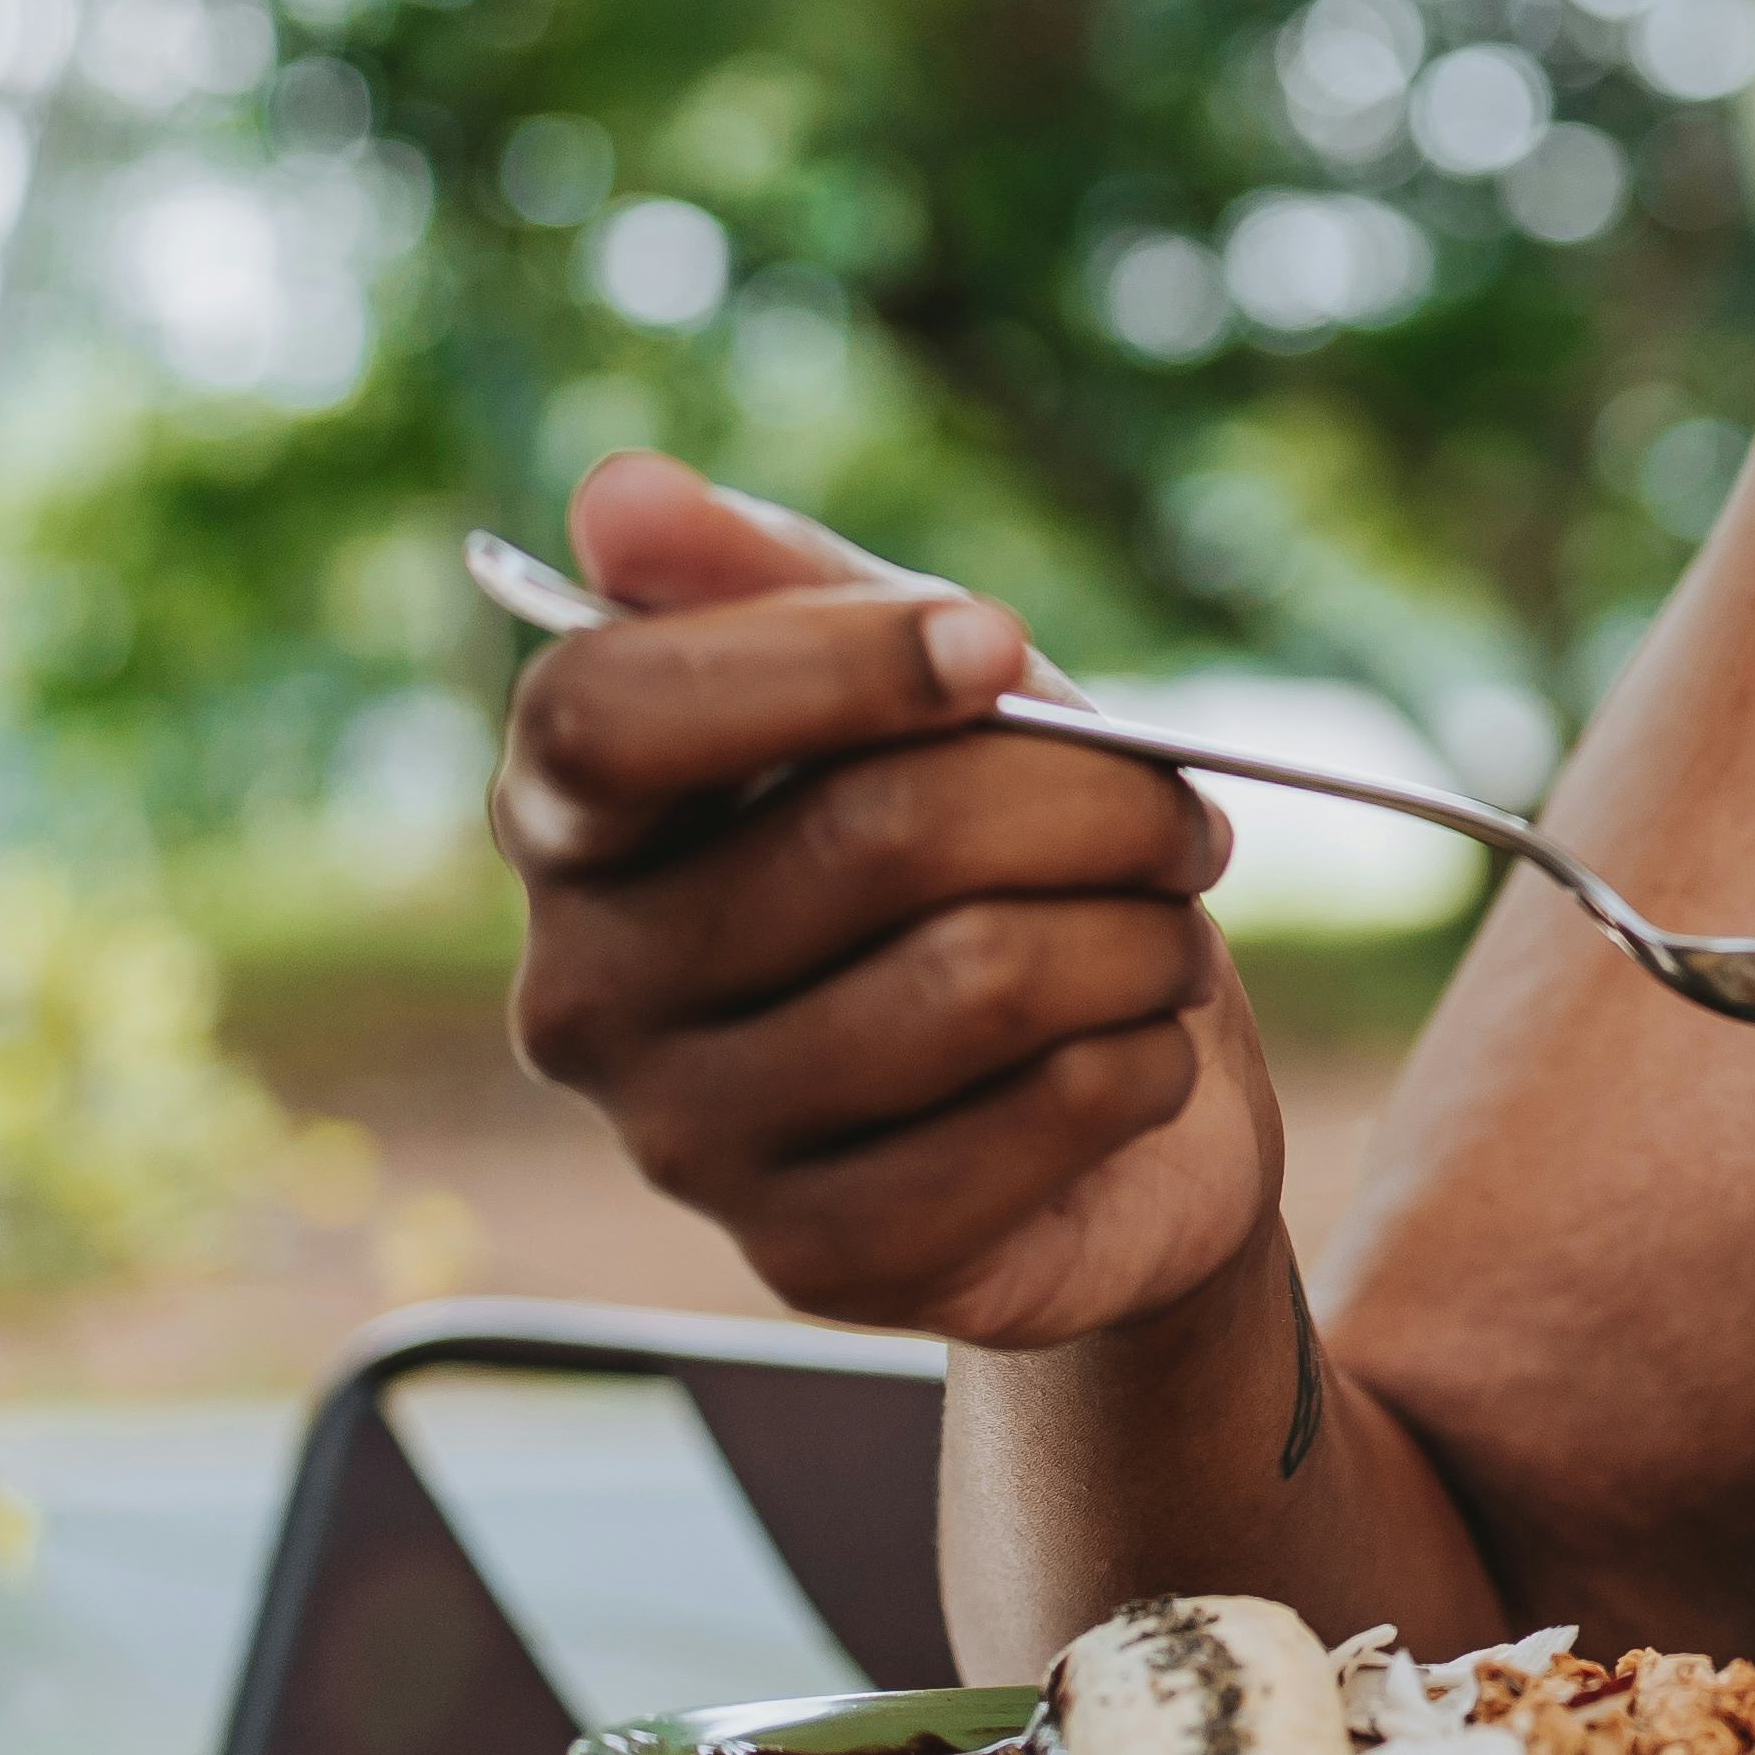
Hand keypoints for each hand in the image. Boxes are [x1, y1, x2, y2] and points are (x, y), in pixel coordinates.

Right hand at [496, 451, 1283, 1347]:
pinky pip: (1042, 1115)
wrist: (1110, 1096)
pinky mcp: (818, 1261)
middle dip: (1088, 801)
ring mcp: (688, 1142)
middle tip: (1183, 815)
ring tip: (1164, 931)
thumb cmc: (992, 854)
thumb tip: (620, 493)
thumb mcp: (915, 683)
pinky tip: (1139, 1050)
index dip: (825, 661)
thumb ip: (780, 582)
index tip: (993, 646)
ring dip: (1141, 934)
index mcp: (570, 826)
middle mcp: (586, 992)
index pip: (605, 716)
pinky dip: (1146, 1057)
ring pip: (976, 979)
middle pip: (865, 836)